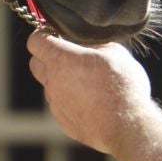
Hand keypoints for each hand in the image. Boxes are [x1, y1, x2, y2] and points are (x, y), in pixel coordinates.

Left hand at [26, 32, 150, 155]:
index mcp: (61, 60)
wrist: (126, 125)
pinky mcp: (63, 121)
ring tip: (87, 82)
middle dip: (46, 57)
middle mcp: (53, 81)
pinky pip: (60, 105)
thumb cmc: (122, 86)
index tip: (55, 35)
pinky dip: (70, 100)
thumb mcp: (115, 52)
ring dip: (60, 80)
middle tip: (68, 56)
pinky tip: (91, 102)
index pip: (35, 41)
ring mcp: (56, 103)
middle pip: (35, 63)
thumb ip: (94, 44)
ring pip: (49, 85)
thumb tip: (87, 42)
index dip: (43, 35)